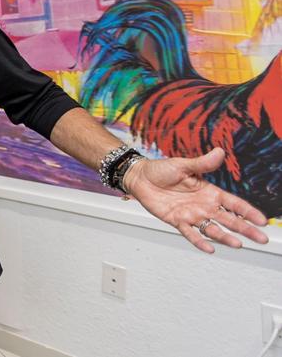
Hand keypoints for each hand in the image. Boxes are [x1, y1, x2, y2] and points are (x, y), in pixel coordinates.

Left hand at [125, 148, 269, 252]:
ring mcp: (191, 215)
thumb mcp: (183, 165)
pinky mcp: (177, 220)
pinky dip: (199, 240)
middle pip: (229, 219)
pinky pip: (190, 233)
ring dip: (225, 236)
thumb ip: (202, 163)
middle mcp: (204, 205)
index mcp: (209, 191)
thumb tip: (219, 152)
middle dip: (245, 228)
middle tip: (261, 238)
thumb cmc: (161, 170)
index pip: (234, 203)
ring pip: (213, 228)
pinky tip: (209, 248)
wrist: (139, 177)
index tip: (262, 221)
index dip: (248, 212)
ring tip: (238, 244)